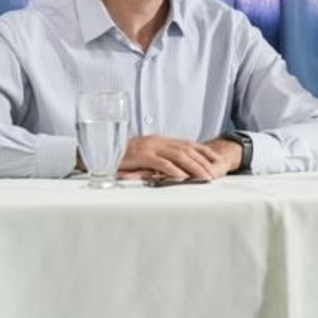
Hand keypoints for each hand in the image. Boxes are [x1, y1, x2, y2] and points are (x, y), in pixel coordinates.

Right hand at [116, 135, 230, 182]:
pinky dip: (174, 170)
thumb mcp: (144, 154)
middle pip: (187, 150)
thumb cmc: (122, 156)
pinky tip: (184, 178)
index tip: (218, 160)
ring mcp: (150, 147)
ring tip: (205, 178)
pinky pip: (162, 163)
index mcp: (161, 140)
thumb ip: (160, 157)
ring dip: (194, 167)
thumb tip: (176, 167)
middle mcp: (158, 141)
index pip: (189, 144)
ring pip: (178, 156)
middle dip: (203, 162)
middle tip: (215, 174)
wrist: (100, 150)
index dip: (204, 152)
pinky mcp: (141, 156)